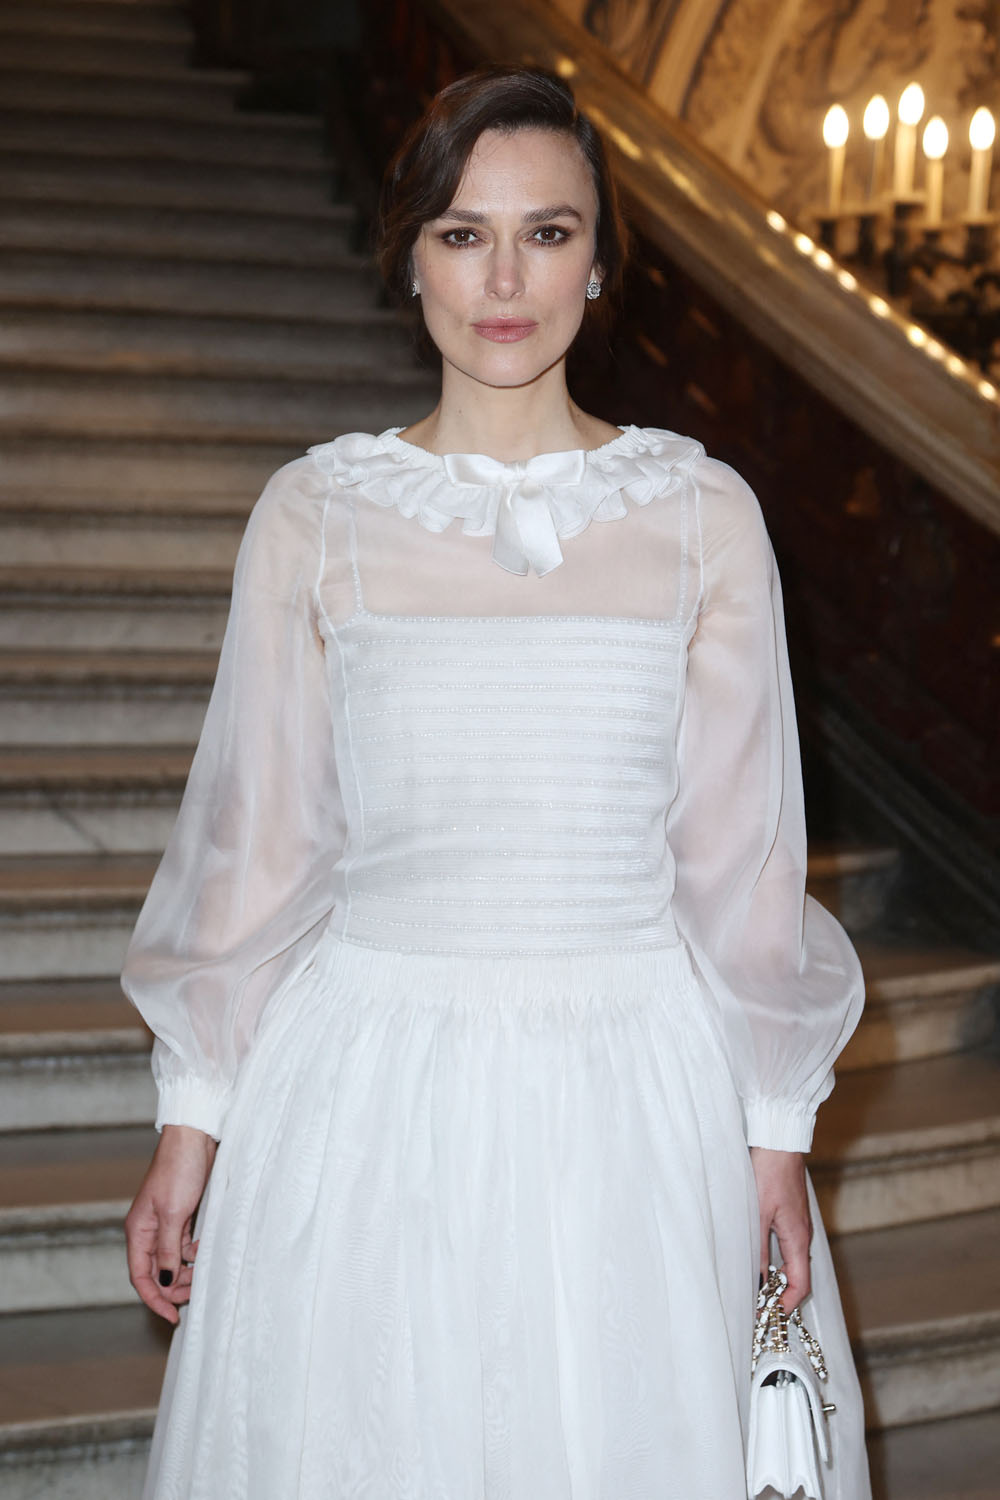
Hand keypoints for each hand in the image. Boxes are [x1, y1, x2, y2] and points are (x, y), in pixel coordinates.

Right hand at [125, 1125, 217, 1322]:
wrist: (194, 1138)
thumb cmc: (180, 1170)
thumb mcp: (174, 1214)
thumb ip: (167, 1249)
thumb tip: (163, 1281)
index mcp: (139, 1231)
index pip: (140, 1277)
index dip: (154, 1300)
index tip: (171, 1317)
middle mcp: (148, 1230)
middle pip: (156, 1272)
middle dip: (173, 1287)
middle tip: (194, 1295)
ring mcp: (165, 1223)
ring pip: (171, 1261)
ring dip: (185, 1272)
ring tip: (203, 1275)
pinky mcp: (181, 1215)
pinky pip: (182, 1246)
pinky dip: (192, 1254)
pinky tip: (204, 1251)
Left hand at [749, 1147, 811, 1311]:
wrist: (778, 1142)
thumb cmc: (768, 1173)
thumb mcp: (756, 1214)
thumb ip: (755, 1248)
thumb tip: (754, 1280)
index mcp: (798, 1239)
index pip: (800, 1284)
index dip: (786, 1305)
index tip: (769, 1316)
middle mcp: (802, 1235)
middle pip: (797, 1275)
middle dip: (780, 1294)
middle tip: (758, 1305)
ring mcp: (797, 1224)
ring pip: (790, 1260)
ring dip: (776, 1276)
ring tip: (755, 1287)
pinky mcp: (790, 1214)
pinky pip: (786, 1245)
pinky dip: (774, 1259)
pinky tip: (756, 1257)